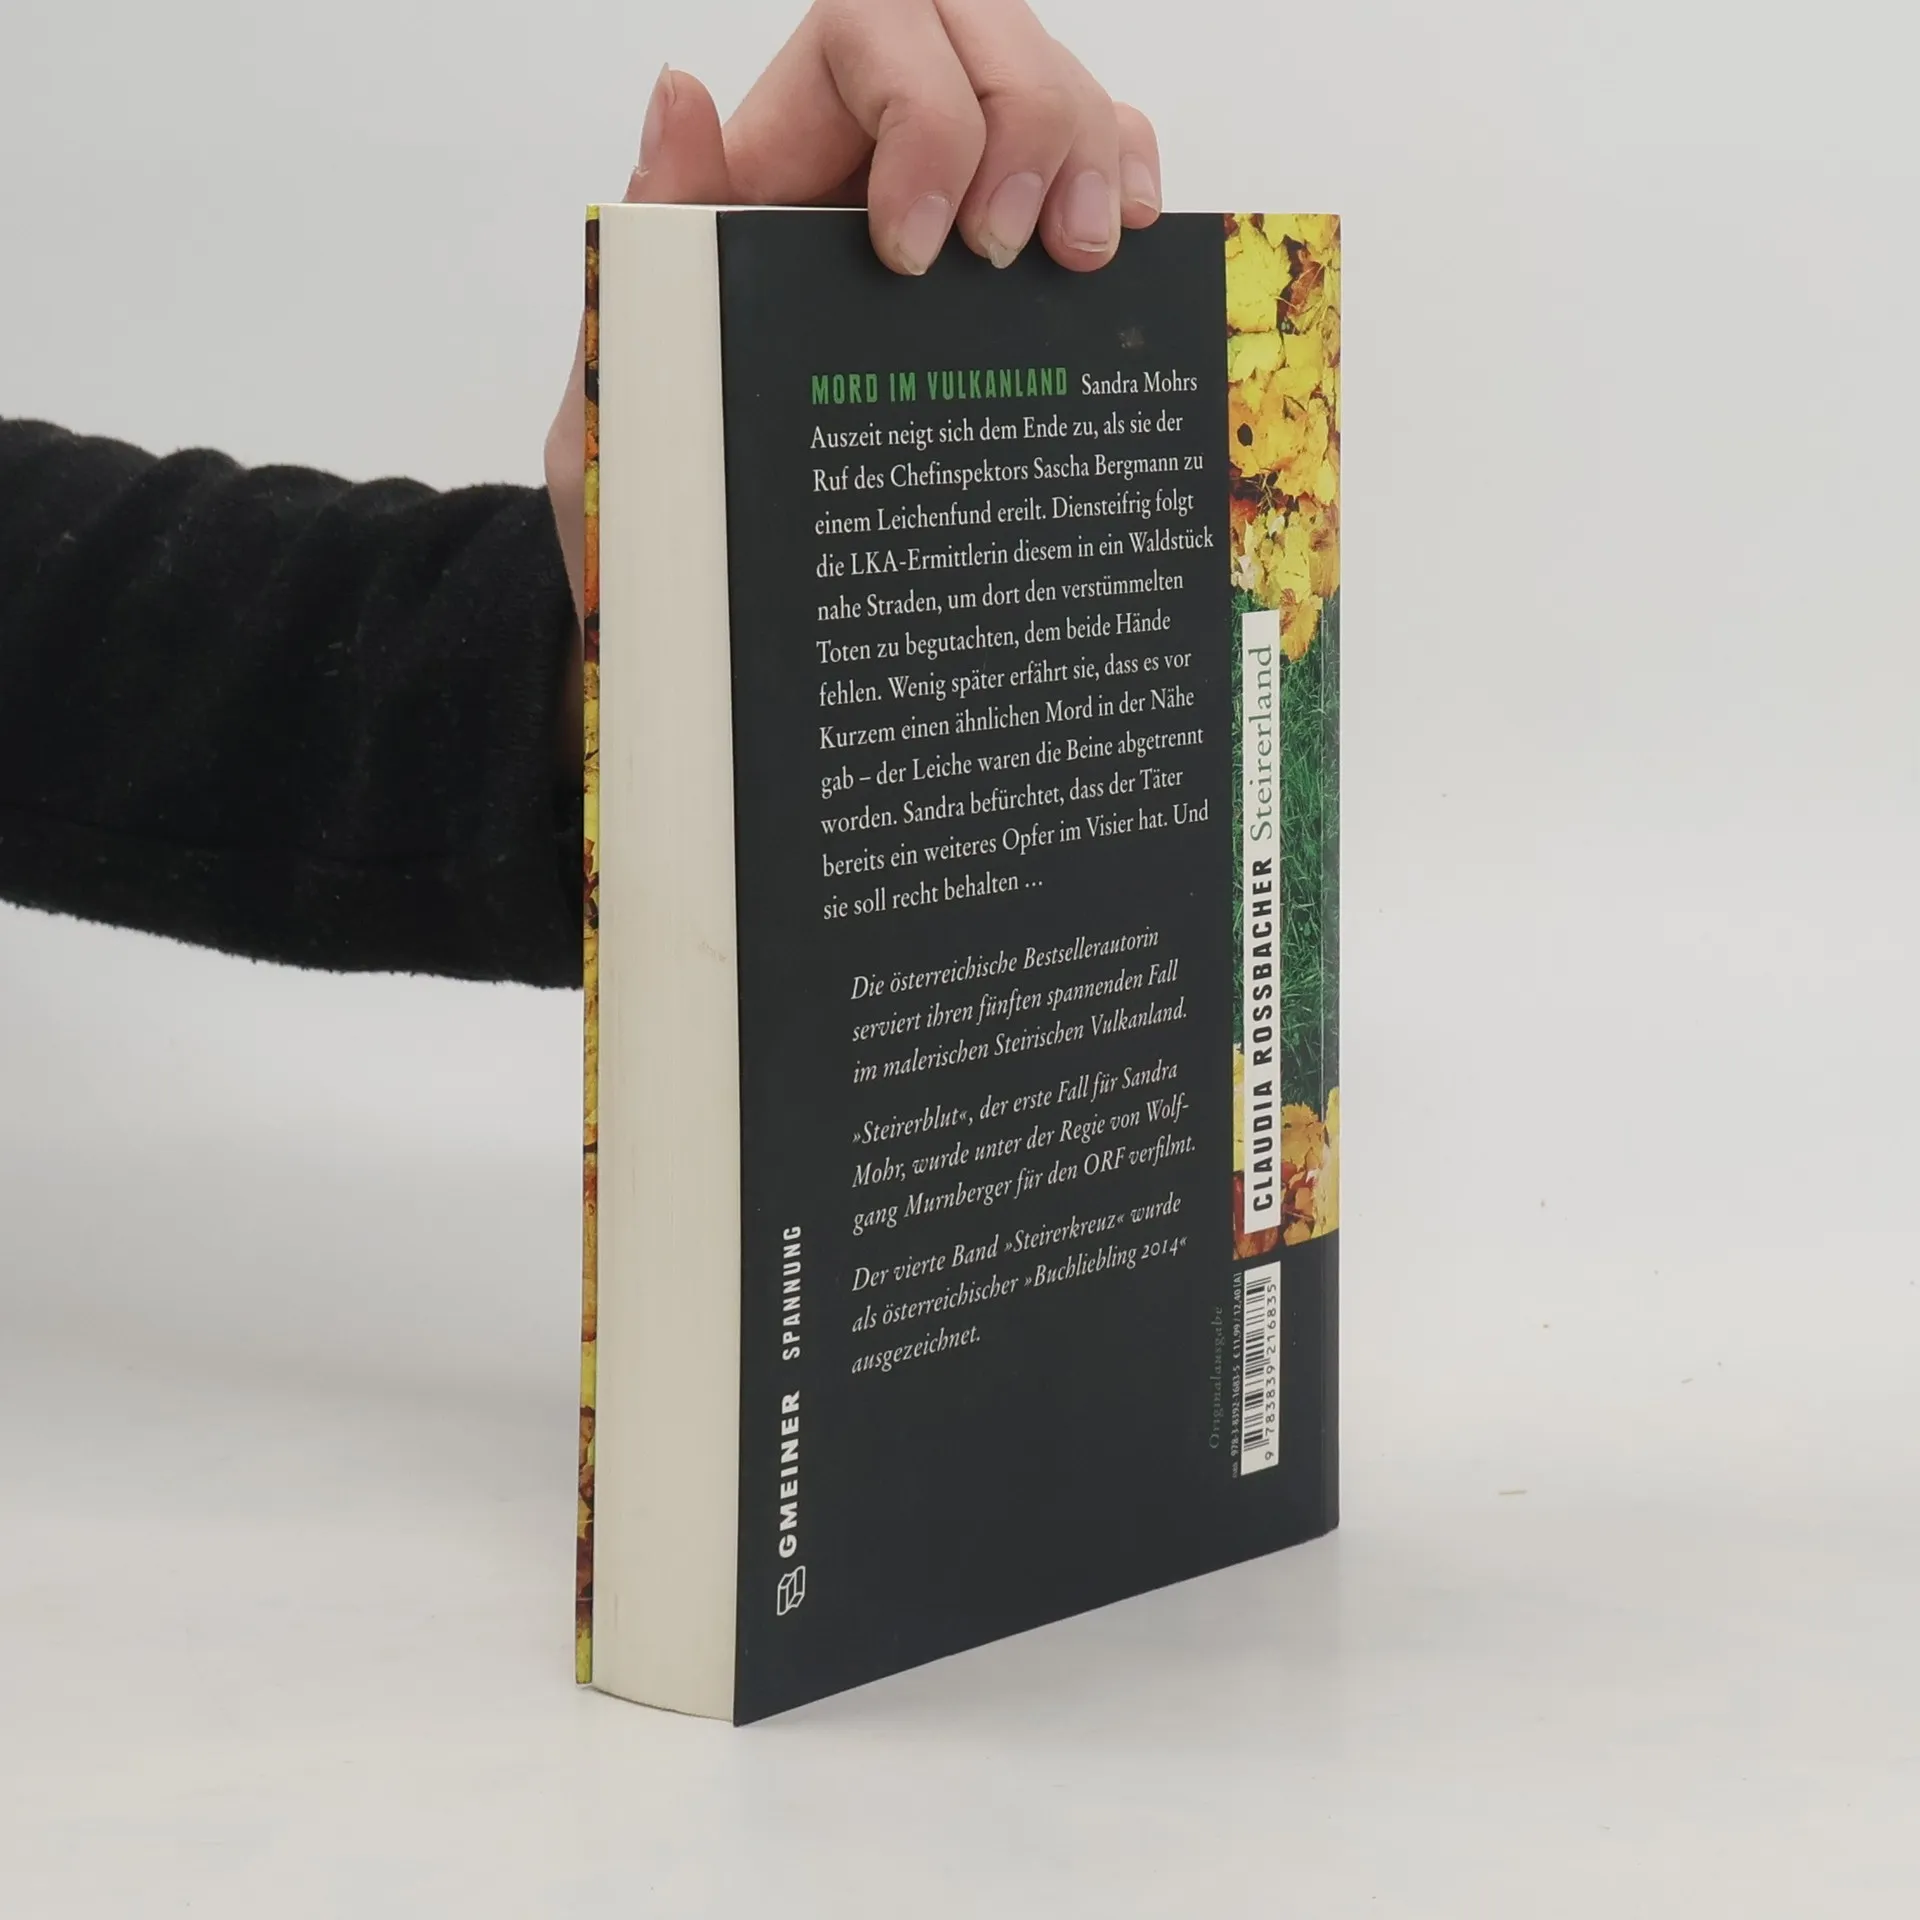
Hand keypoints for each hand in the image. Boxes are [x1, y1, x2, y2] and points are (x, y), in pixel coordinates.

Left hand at [545, 2, 1162, 648]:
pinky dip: (1127, 167)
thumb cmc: (670, 491)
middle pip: (977, 27)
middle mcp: (871, 152)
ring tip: (1080, 261)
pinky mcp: (1017, 246)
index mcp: (777, 161)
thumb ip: (651, 247)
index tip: (914, 252)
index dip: (921, 108)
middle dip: (1023, 121)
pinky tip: (1124, 242)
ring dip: (1088, 144)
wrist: (719, 591)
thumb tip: (678, 91)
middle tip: (1009, 258)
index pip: (867, 28)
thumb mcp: (633, 382)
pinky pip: (1094, 151)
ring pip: (1048, 75)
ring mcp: (956, 189)